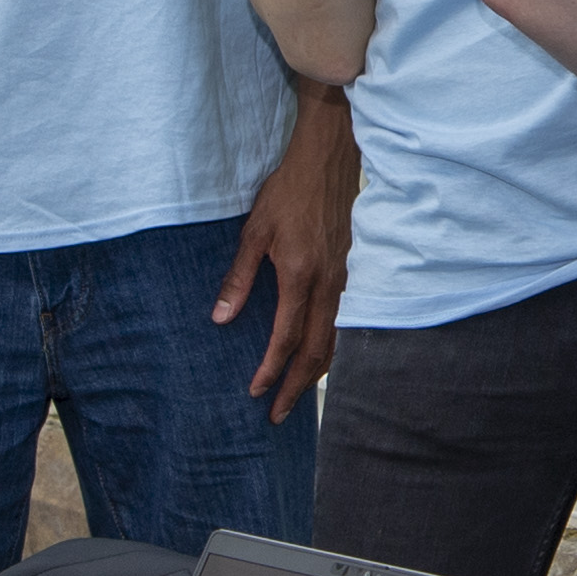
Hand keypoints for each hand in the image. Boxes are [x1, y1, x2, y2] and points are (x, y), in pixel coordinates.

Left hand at [219, 85, 357, 414]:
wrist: (329, 160)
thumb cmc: (288, 191)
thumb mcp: (254, 231)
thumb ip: (239, 278)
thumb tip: (222, 319)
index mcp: (300, 276)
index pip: (286, 338)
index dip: (271, 370)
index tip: (255, 392)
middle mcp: (329, 284)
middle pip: (316, 352)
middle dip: (296, 387)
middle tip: (278, 415)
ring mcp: (346, 280)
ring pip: (336, 341)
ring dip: (316, 372)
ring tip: (298, 394)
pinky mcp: (353, 272)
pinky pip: (345, 322)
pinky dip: (333, 348)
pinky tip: (321, 357)